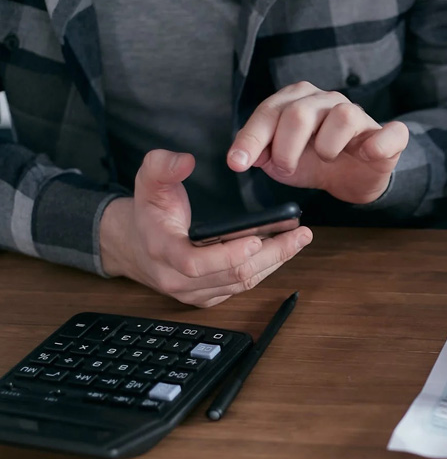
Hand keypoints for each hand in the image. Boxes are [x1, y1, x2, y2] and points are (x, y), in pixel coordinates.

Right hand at [100, 149, 312, 307]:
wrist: (135, 245)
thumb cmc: (148, 212)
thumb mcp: (147, 181)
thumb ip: (161, 166)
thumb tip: (185, 161)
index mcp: (163, 252)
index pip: (195, 264)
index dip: (227, 255)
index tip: (257, 239)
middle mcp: (178, 279)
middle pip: (232, 276)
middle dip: (271, 255)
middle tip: (299, 235)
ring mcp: (195, 293)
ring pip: (242, 284)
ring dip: (275, 262)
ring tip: (299, 239)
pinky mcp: (208, 297)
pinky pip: (241, 288)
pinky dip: (265, 268)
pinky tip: (283, 250)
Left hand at [226, 81, 408, 203]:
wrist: (352, 178)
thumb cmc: (315, 162)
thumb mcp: (281, 160)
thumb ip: (261, 153)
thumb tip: (244, 156)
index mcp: (298, 100)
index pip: (270, 111)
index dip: (251, 138)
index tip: (238, 163)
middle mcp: (328, 101)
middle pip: (300, 113)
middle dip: (286, 148)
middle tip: (286, 168)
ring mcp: (360, 115)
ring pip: (343, 116)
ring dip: (326, 147)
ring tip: (325, 159)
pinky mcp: (388, 136)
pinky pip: (390, 133)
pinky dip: (378, 144)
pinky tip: (366, 154)